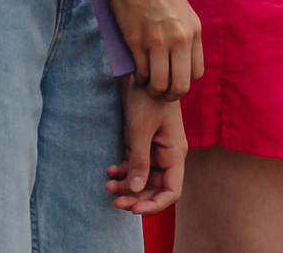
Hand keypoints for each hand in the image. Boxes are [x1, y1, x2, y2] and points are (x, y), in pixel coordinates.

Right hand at [102, 0, 203, 100]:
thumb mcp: (183, 11)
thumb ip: (186, 35)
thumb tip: (183, 62)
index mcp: (194, 31)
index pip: (197, 73)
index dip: (185, 81)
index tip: (174, 78)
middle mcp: (180, 39)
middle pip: (180, 86)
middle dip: (170, 94)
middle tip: (161, 92)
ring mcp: (158, 42)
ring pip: (159, 84)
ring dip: (152, 88)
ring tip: (147, 83)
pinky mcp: (138, 43)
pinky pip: (142, 73)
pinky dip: (139, 77)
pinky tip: (137, 71)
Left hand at [107, 88, 184, 214]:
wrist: (140, 73)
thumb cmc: (146, 98)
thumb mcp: (140, 130)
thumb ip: (139, 162)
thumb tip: (137, 191)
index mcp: (174, 154)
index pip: (171, 191)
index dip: (154, 205)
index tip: (133, 209)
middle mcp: (167, 155)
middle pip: (155, 188)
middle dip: (136, 197)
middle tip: (114, 201)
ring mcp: (155, 150)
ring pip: (143, 179)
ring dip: (126, 186)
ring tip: (107, 184)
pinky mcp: (143, 144)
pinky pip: (135, 166)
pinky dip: (123, 171)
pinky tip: (110, 170)